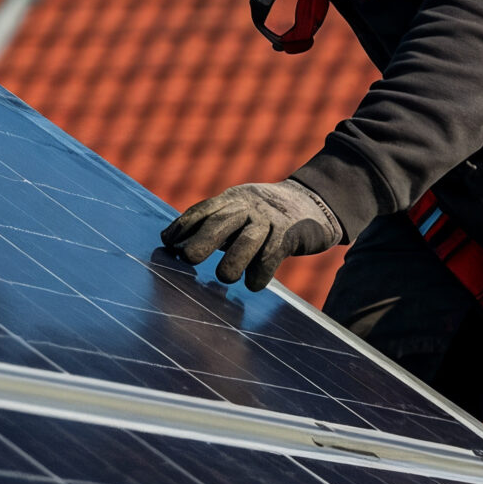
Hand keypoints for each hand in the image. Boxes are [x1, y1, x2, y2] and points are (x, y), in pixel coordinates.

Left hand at [161, 179, 343, 290]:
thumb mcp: (241, 211)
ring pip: (248, 239)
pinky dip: (261, 271)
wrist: (315, 202)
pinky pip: (274, 255)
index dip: (184, 225)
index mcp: (232, 200)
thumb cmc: (267, 216)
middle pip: (221, 222)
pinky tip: (253, 284)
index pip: (203, 210)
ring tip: (224, 277)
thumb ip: (216, 226)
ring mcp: (270, 219)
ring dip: (233, 260)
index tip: (167, 242)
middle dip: (203, 240)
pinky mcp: (291, 234)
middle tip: (187, 258)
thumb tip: (179, 249)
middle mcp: (249, 207)